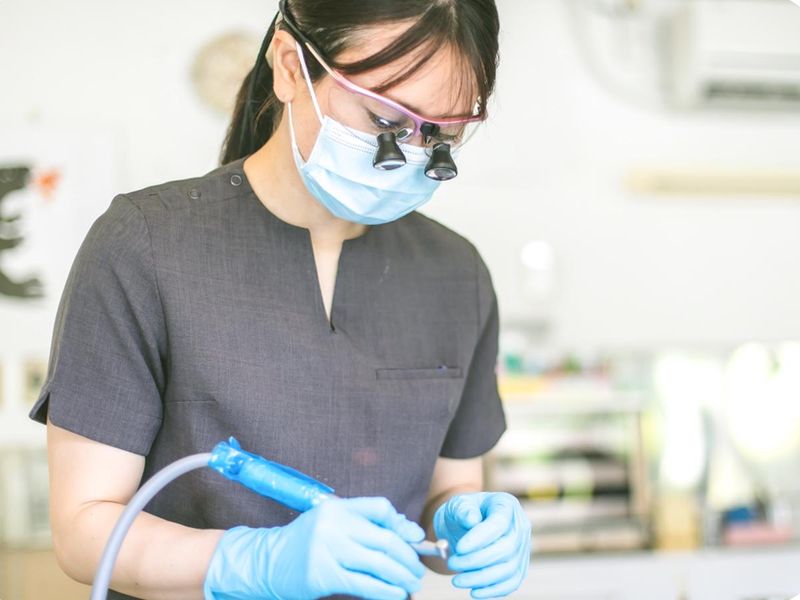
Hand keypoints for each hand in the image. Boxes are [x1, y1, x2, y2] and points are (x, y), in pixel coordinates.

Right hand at [204, 496, 425, 599]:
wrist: (269, 561)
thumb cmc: (307, 542)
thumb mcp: (332, 523)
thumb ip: (365, 524)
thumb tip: (407, 532)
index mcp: (338, 508)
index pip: (380, 508)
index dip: (402, 525)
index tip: (415, 540)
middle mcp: (333, 525)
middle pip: (385, 539)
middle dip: (408, 557)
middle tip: (418, 570)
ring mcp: (327, 550)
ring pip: (378, 563)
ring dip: (402, 576)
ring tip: (412, 584)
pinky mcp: (323, 576)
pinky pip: (364, 585)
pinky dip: (385, 591)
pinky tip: (396, 594)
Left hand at [433, 492, 530, 597]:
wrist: (466, 524)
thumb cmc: (462, 512)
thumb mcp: (457, 504)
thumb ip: (462, 510)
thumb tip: (471, 520)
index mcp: (506, 505)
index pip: (499, 524)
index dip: (480, 538)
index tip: (458, 548)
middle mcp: (520, 526)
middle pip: (507, 549)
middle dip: (477, 561)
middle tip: (452, 563)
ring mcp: (522, 548)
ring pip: (509, 569)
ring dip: (482, 579)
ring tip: (457, 580)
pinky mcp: (519, 566)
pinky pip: (512, 582)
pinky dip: (494, 591)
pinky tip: (474, 592)